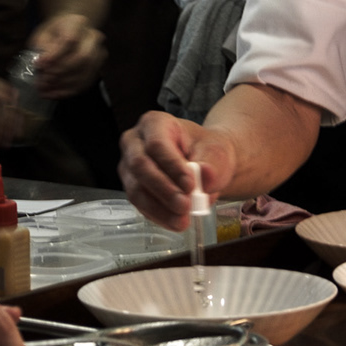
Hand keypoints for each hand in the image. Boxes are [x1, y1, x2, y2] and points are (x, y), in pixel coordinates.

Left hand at [28, 13, 105, 98]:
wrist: (71, 32)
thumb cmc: (55, 33)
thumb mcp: (43, 33)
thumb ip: (42, 46)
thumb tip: (42, 65)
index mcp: (78, 23)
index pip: (70, 39)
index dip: (55, 55)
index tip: (39, 65)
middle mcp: (93, 37)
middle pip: (83, 57)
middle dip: (61, 71)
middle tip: (42, 79)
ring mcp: (99, 53)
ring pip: (85, 72)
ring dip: (63, 84)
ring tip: (44, 89)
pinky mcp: (98, 68)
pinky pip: (85, 83)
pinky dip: (68, 91)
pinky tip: (53, 93)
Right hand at [118, 111, 237, 230]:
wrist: (204, 163)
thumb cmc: (206, 150)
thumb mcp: (217, 151)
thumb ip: (213, 163)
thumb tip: (206, 175)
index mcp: (154, 123)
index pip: (157, 144)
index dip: (172, 166)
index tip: (190, 185)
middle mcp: (135, 142)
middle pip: (140, 166)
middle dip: (163, 189)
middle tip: (185, 206)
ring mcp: (129, 166)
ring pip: (136, 189)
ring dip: (159, 208)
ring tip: (182, 220)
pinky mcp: (132, 187)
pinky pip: (140, 205)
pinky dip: (158, 215)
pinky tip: (175, 221)